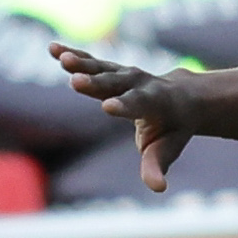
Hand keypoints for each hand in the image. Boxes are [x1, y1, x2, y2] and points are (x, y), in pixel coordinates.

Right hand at [54, 44, 202, 190]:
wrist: (183, 96)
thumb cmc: (174, 128)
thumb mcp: (169, 148)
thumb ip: (158, 166)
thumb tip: (158, 188)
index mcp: (157, 103)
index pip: (138, 104)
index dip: (124, 105)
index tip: (107, 107)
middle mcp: (141, 84)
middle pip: (116, 83)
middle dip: (96, 83)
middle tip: (75, 83)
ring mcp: (126, 74)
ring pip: (102, 68)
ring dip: (82, 64)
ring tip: (62, 59)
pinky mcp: (112, 69)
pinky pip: (92, 62)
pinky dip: (74, 55)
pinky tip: (53, 49)